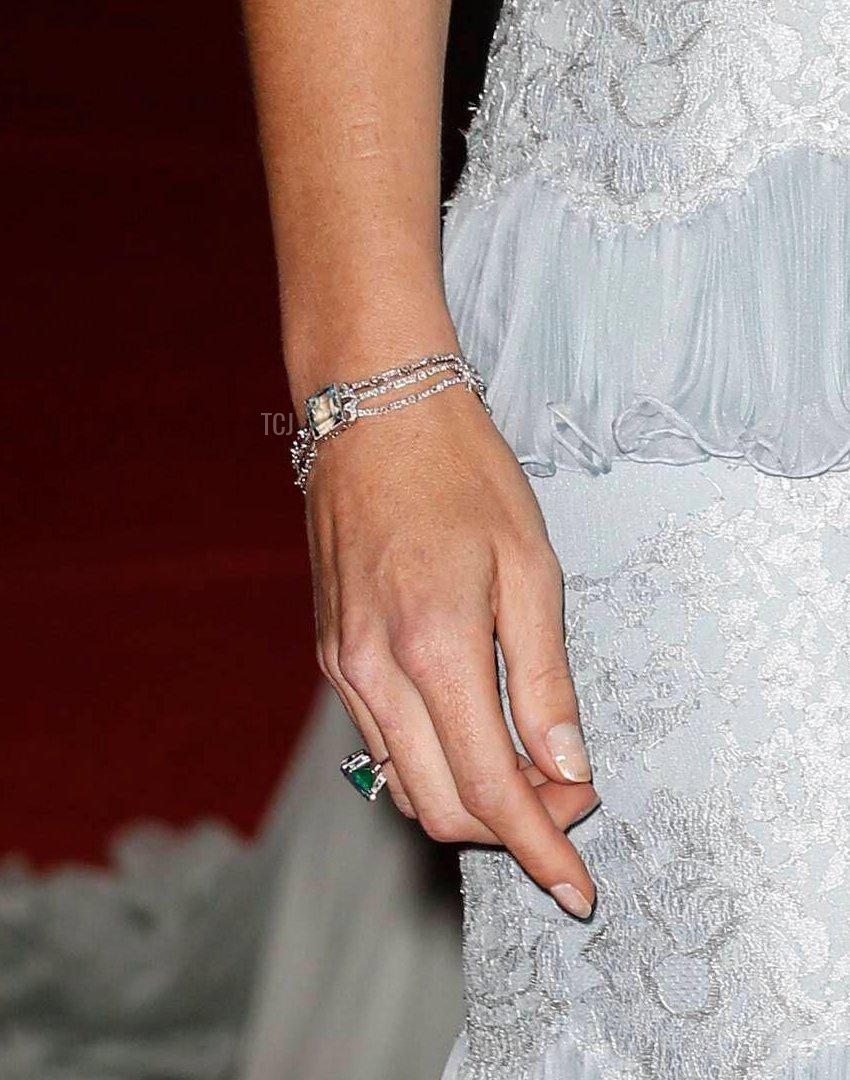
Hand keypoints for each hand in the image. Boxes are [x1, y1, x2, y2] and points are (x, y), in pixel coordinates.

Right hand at [307, 384, 598, 917]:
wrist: (374, 414)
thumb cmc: (459, 473)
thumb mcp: (530, 566)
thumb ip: (545, 676)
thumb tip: (565, 762)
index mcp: (433, 650)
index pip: (492, 790)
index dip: (539, 848)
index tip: (575, 884)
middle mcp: (374, 674)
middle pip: (443, 807)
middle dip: (512, 827)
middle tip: (570, 793)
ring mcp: (343, 670)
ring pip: (407, 784)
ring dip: (472, 799)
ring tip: (531, 765)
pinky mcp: (331, 657)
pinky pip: (380, 745)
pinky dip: (433, 765)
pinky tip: (473, 736)